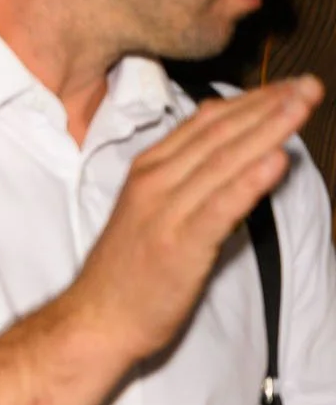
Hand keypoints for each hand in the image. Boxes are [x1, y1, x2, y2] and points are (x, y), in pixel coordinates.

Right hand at [69, 76, 321, 363]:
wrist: (97, 318)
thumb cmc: (125, 269)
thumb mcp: (148, 208)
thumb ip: (182, 175)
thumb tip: (220, 142)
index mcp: (148, 171)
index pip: (205, 123)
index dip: (249, 101)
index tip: (286, 86)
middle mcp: (155, 183)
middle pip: (219, 135)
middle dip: (267, 107)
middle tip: (307, 86)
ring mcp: (166, 213)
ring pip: (224, 163)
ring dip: (267, 131)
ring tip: (300, 106)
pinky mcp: (180, 246)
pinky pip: (219, 208)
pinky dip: (249, 182)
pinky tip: (276, 161)